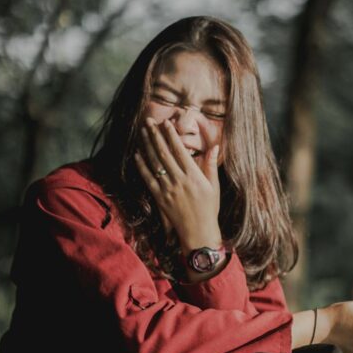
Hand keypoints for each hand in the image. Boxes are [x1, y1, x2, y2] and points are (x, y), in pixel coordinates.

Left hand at [133, 117, 221, 252]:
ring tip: (143, 132)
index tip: (166, 123)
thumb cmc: (209, 209)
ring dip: (147, 146)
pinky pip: (148, 179)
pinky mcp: (160, 198)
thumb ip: (211, 165)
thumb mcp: (214, 186)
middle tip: (149, 121)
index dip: (171, 135)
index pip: (179, 150)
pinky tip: (137, 155)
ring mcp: (168, 189)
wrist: (198, 232)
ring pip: (154, 163)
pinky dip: (142, 166)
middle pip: (164, 153)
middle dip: (155, 135)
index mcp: (194, 176)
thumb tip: (214, 147)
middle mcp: (179, 180)